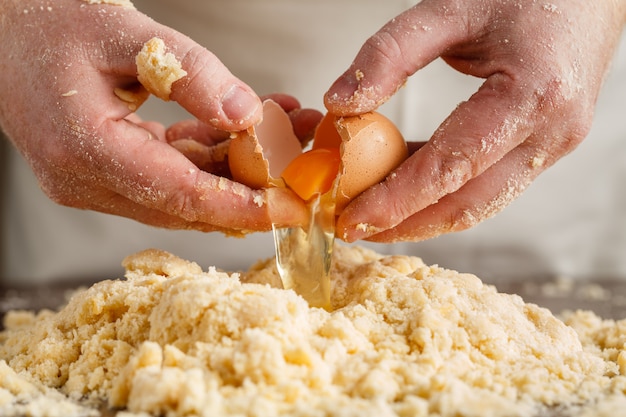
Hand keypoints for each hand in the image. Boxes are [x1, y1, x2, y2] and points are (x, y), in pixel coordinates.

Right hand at [0, 0, 313, 234]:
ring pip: (181, 192)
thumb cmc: (53, 20)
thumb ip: (191, 74)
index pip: (181, 194)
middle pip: (186, 203)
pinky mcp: (101, 173)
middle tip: (305, 174)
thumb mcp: (127, 31)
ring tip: (287, 137)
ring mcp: (90, 182)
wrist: (6, 27)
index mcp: (85, 149)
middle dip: (253, 191)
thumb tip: (247, 116)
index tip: (294, 210)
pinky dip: (209, 157)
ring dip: (236, 172)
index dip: (244, 206)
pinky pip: (167, 174)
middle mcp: (84, 180)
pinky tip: (246, 131)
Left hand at [325, 0, 625, 241]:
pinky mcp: (545, 145)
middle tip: (354, 229)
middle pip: (469, 204)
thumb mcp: (449, 9)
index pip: (451, 169)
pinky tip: (407, 186)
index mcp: (533, 96)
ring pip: (481, 202)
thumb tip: (339, 104)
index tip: (351, 219)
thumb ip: (390, 55)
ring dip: (424, 216)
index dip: (396, 201)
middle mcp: (552, 132)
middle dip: (406, 224)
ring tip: (374, 215)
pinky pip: (489, 182)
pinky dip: (445, 191)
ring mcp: (553, 143)